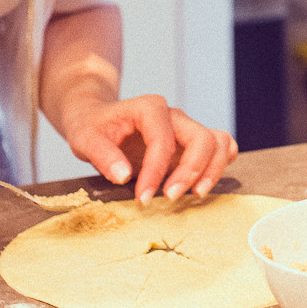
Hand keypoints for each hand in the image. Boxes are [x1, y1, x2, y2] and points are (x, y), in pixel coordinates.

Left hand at [59, 92, 238, 202]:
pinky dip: (219, 165)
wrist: (98, 119)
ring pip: (218, 142)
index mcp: (150, 108)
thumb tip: (124, 176)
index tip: (142, 198)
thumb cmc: (93, 128)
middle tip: (171, 198)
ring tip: (196, 194)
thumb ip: (102, 155)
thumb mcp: (85, 139)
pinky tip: (202, 186)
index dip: (156, 172)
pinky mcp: (191, 143)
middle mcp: (174, 115)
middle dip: (191, 171)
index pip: (163, 141)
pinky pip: (221, 147)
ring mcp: (186, 128)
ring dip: (212, 170)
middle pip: (202, 138)